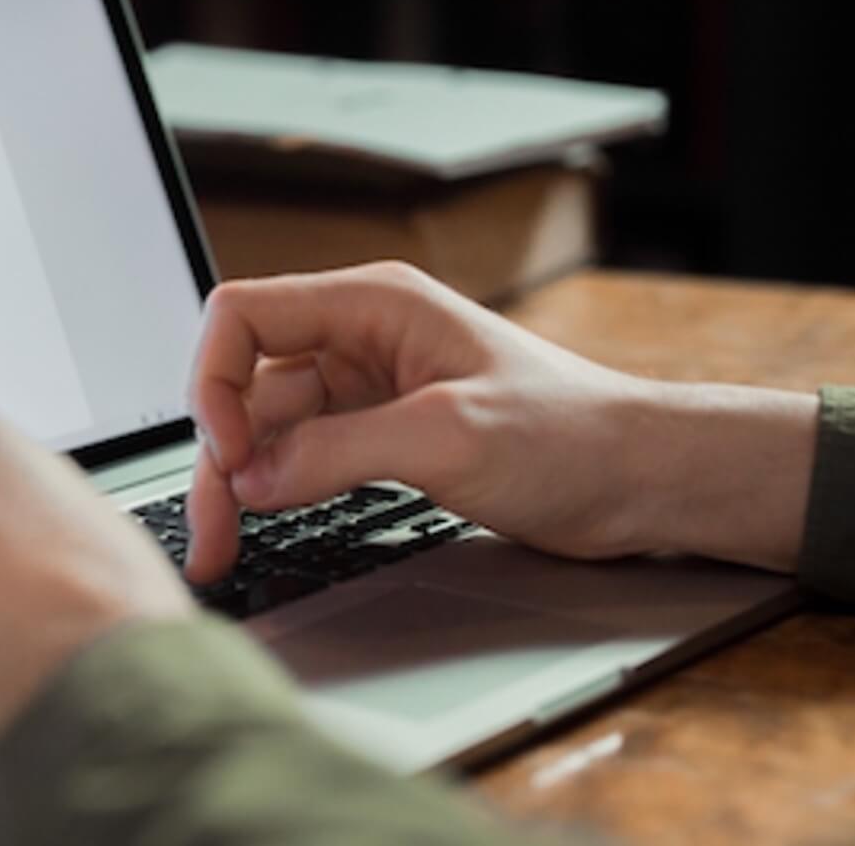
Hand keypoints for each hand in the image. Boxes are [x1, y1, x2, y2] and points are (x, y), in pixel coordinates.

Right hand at [184, 263, 818, 582]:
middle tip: (212, 533)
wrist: (642, 481)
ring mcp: (369, 390)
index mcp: (374, 305)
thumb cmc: (572, 436)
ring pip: (269, 429)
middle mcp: (361, 339)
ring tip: (223, 549)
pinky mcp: (383, 438)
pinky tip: (264, 528)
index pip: (244, 314)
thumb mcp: (447, 436)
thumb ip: (338, 451)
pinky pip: (304, 457)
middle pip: (247, 383)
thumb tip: (252, 477)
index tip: (232, 453)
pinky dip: (278, 493)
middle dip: (220, 452)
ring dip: (241, 484)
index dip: (215, 381)